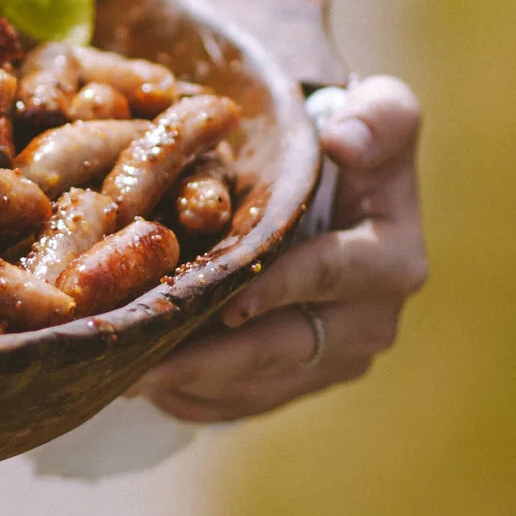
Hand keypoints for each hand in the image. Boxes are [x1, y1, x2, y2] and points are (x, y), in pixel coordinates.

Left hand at [136, 74, 426, 422]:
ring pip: (253, 385)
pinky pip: (238, 404)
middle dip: (211, 358)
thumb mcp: (379, 111)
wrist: (337, 186)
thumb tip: (345, 140)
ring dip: (189, 383)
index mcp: (392, 260)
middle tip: (141, 361)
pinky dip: (190, 397)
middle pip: (280, 348)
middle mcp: (371, 322)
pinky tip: (141, 383)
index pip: (329, 276)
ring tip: (123, 374)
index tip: (224, 300)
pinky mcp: (297, 384)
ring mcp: (332, 361)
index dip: (278, 287)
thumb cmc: (348, 140)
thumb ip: (378, 116)